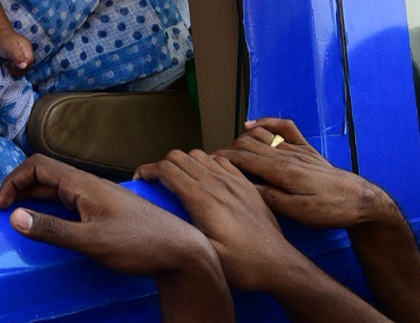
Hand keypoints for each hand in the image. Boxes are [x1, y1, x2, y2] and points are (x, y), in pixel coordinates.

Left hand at [0, 27, 33, 76]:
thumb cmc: (3, 40)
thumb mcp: (9, 47)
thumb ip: (17, 56)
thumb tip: (24, 66)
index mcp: (27, 48)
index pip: (29, 62)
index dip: (21, 66)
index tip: (12, 64)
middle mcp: (27, 53)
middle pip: (27, 66)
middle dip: (17, 68)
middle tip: (8, 64)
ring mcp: (24, 57)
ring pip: (23, 69)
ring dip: (15, 70)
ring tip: (8, 64)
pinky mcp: (19, 60)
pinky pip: (19, 69)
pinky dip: (13, 69)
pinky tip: (8, 65)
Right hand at [0, 155, 233, 321]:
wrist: (180, 251)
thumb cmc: (139, 244)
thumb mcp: (91, 241)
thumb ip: (52, 229)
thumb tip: (14, 216)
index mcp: (83, 184)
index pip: (38, 166)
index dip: (14, 180)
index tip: (2, 207)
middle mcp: (89, 185)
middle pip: (45, 175)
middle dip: (20, 188)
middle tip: (6, 214)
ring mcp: (98, 196)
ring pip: (58, 188)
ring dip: (35, 198)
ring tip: (22, 219)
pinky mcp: (105, 209)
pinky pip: (70, 201)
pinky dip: (52, 208)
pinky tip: (52, 225)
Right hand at [135, 149, 297, 292]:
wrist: (278, 264)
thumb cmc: (243, 266)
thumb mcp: (205, 252)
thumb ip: (181, 227)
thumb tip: (161, 212)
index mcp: (204, 200)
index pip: (168, 170)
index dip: (148, 171)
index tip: (141, 180)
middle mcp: (218, 184)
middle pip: (180, 156)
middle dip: (162, 165)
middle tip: (157, 182)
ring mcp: (234, 181)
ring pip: (199, 154)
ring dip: (184, 162)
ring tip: (179, 180)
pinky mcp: (245, 183)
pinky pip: (220, 159)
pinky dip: (206, 162)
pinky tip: (205, 178)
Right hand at [215, 118, 392, 229]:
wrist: (360, 200)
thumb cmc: (329, 210)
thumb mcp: (298, 212)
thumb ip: (271, 198)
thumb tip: (245, 187)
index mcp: (281, 171)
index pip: (244, 158)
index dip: (223, 157)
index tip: (206, 160)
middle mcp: (286, 154)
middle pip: (248, 143)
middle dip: (227, 149)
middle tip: (211, 159)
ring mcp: (296, 148)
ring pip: (262, 135)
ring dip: (243, 138)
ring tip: (229, 149)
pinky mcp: (306, 148)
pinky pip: (284, 127)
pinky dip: (267, 122)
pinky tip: (253, 124)